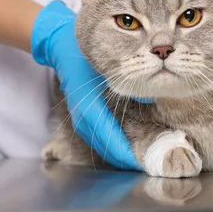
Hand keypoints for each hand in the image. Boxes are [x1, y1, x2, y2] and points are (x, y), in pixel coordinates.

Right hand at [31, 0, 141, 169]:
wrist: (61, 47)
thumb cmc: (86, 55)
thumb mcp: (108, 66)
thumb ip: (128, 82)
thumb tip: (150, 96)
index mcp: (89, 106)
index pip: (110, 137)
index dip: (127, 152)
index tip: (145, 162)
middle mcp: (82, 117)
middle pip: (106, 146)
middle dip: (126, 158)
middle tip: (150, 163)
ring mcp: (79, 118)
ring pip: (100, 144)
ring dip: (119, 153)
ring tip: (140, 159)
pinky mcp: (80, 117)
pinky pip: (97, 137)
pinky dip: (111, 144)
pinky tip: (125, 146)